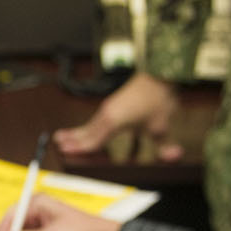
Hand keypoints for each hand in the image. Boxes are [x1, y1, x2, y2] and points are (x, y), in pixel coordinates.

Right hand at [52, 72, 183, 159]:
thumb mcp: (162, 124)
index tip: (66, 153)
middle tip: (57, 145)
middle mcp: (107, 114)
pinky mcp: (113, 105)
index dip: (80, 149)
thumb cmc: (157, 98)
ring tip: (61, 137)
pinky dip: (88, 128)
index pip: (94, 140)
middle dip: (72, 140)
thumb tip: (174, 156)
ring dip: (76, 133)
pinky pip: (96, 121)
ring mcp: (109, 108)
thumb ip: (165, 144)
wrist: (158, 74)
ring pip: (89, 125)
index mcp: (114, 121)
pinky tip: (85, 131)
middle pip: (86, 131)